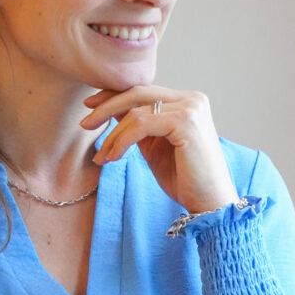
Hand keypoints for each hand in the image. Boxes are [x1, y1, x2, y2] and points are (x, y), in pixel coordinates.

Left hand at [81, 85, 238, 213]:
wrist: (209, 204)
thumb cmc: (184, 180)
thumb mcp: (154, 147)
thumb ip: (138, 127)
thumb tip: (110, 112)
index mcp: (187, 102)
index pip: (144, 91)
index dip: (114, 96)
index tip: (90, 107)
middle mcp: (191, 99)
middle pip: (138, 92)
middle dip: (106, 106)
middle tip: (85, 123)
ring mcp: (191, 108)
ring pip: (136, 111)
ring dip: (113, 135)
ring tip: (102, 157)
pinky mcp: (186, 122)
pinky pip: (141, 124)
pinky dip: (121, 140)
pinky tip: (113, 157)